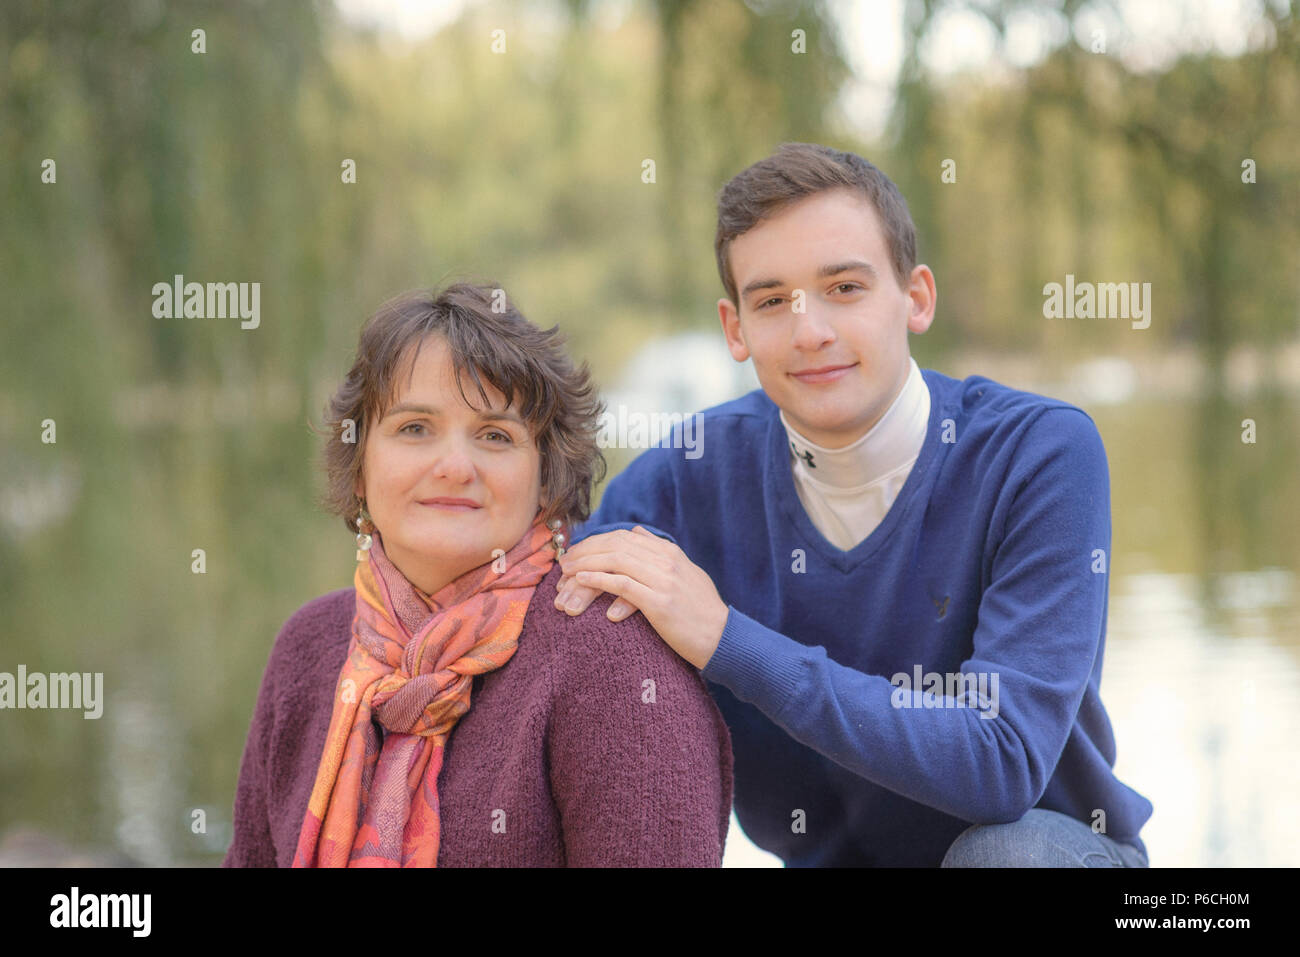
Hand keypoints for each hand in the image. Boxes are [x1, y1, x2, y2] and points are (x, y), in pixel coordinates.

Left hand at [555, 527, 727, 669]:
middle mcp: (666, 561)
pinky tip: (582, 579)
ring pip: (616, 560)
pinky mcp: (659, 602)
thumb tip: (638, 531)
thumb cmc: (701, 610)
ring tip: (567, 570)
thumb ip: (660, 551)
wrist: (722, 637)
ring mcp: (663, 580)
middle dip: (587, 550)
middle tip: (565, 560)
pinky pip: (622, 584)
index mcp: (670, 552)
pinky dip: (599, 579)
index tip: (578, 551)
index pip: (625, 537)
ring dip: (587, 563)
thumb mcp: (684, 572)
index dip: (597, 541)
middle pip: (616, 545)